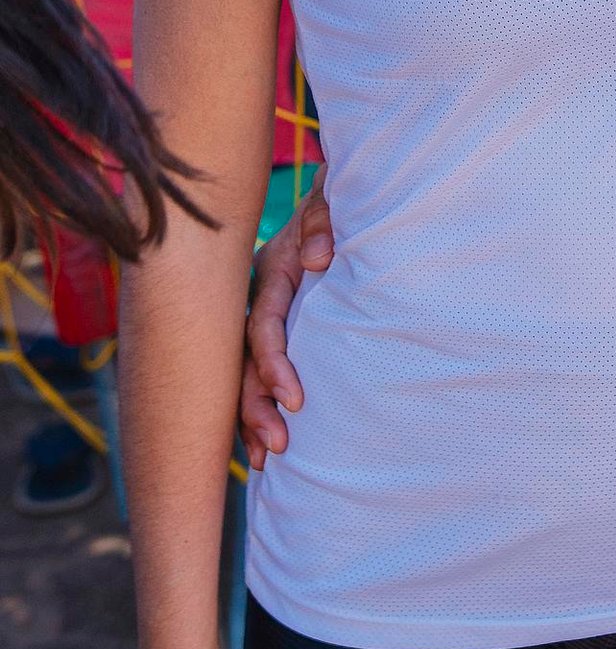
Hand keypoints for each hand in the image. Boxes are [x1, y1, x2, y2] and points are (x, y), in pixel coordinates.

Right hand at [241, 165, 331, 470]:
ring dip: (252, 416)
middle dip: (255, 407)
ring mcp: (264, 311)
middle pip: (244, 361)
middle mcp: (260, 296)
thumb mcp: (333, 201)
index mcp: (272, 270)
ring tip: (267, 459)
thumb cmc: (340, 200)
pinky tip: (260, 447)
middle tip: (278, 446)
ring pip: (243, 373)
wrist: (338, 189)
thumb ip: (324, 221)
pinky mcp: (276, 324)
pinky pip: (256, 371)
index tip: (295, 400)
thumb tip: (315, 259)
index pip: (264, 327)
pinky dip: (257, 407)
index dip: (273, 365)